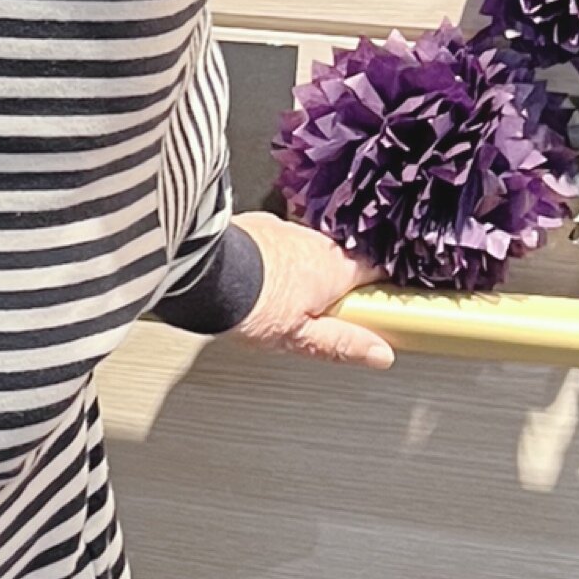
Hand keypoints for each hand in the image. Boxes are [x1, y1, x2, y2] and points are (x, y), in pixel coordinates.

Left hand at [229, 211, 395, 367]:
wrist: (199, 273)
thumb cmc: (249, 302)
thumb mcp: (301, 337)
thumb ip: (343, 343)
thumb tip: (379, 354)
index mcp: (336, 268)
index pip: (376, 273)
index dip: (376, 293)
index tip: (374, 312)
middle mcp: (315, 241)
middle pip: (339, 264)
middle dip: (334, 286)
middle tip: (317, 318)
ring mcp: (284, 229)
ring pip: (306, 252)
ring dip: (302, 272)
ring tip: (279, 303)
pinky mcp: (256, 225)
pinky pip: (277, 244)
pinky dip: (274, 261)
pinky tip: (258, 282)